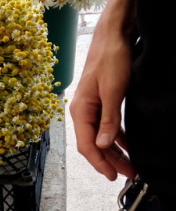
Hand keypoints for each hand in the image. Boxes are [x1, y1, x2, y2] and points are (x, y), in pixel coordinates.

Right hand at [69, 32, 134, 180]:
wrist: (114, 35)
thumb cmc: (110, 58)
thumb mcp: (113, 91)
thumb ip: (108, 120)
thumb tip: (102, 145)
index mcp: (80, 110)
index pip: (87, 145)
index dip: (99, 162)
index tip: (112, 175)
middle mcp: (83, 112)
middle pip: (94, 144)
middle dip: (110, 161)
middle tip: (128, 174)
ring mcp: (92, 108)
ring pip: (102, 138)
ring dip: (115, 152)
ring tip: (130, 165)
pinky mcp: (102, 103)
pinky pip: (108, 127)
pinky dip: (118, 138)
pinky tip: (128, 146)